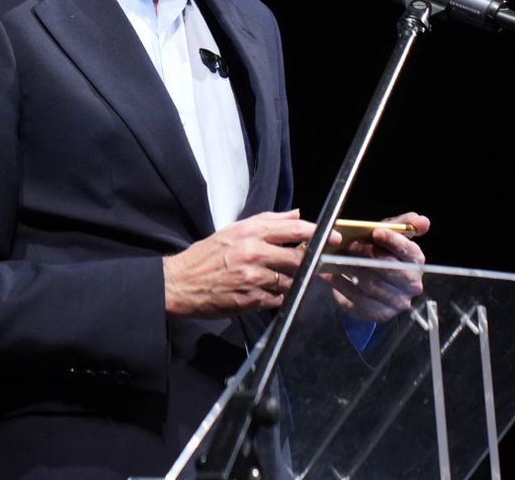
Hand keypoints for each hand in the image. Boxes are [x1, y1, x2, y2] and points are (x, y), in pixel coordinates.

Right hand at [164, 210, 322, 317]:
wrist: (181, 283)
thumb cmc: (206, 255)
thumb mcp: (234, 230)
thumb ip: (267, 221)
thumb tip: (296, 215)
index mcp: (250, 233)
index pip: (293, 231)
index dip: (318, 234)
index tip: (333, 238)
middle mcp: (254, 254)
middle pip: (298, 259)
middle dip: (310, 264)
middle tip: (317, 266)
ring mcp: (254, 279)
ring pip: (290, 281)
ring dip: (292, 281)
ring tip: (283, 279)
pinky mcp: (252, 300)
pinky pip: (279, 299)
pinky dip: (280, 296)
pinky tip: (270, 292)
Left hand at [324, 212, 429, 322]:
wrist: (372, 283)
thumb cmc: (382, 255)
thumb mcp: (390, 237)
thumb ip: (402, 226)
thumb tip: (422, 220)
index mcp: (416, 263)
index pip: (409, 252)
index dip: (393, 241)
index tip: (376, 231)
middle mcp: (411, 285)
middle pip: (389, 269)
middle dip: (367, 255)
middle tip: (349, 245)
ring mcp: (397, 302)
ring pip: (371, 284)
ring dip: (351, 269)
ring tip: (334, 258)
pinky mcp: (379, 313)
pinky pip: (358, 299)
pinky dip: (342, 285)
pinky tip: (331, 275)